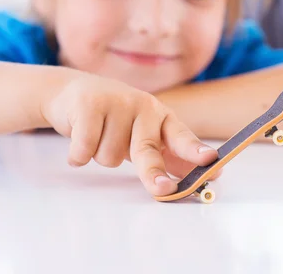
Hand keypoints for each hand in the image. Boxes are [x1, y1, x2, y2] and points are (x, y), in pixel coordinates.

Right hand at [41, 73, 217, 195]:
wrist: (72, 92)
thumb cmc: (115, 118)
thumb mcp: (144, 133)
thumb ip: (167, 155)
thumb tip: (191, 179)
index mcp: (162, 116)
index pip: (181, 136)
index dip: (194, 150)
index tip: (210, 160)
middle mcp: (143, 107)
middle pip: (147, 150)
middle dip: (154, 174)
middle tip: (163, 189)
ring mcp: (117, 103)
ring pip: (110, 157)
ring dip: (101, 156)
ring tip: (98, 138)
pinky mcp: (89, 105)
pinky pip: (85, 149)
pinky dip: (79, 154)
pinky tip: (80, 139)